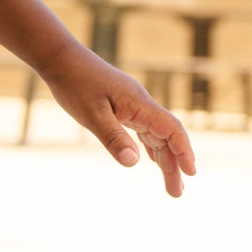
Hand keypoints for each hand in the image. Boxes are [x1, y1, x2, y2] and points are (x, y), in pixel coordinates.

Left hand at [37, 43, 196, 196]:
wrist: (60, 58)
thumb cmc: (74, 84)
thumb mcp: (92, 115)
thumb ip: (113, 138)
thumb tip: (133, 164)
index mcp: (139, 104)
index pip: (172, 129)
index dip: (184, 151)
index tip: (191, 173)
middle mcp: (141, 104)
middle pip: (167, 137)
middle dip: (174, 165)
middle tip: (177, 194)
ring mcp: (133, 104)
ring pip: (156, 135)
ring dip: (164, 159)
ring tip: (170, 184)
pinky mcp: (123, 104)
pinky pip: (144, 129)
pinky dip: (150, 146)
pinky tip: (151, 160)